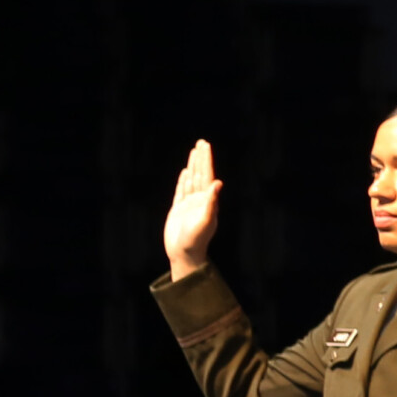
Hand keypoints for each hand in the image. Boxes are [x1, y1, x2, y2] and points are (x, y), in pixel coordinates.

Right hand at [165, 139, 223, 277]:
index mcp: (207, 201)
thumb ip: (211, 201)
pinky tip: (185, 172)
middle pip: (200, 174)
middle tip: (201, 143)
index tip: (206, 147)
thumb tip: (218, 183)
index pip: (207, 176)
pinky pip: (181, 191)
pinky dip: (183, 181)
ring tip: (194, 153)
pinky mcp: (179, 209)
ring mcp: (189, 204)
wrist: (185, 254)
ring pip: (191, 180)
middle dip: (200, 159)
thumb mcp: (205, 219)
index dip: (206, 161)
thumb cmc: (196, 239)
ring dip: (192, 166)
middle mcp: (200, 200)